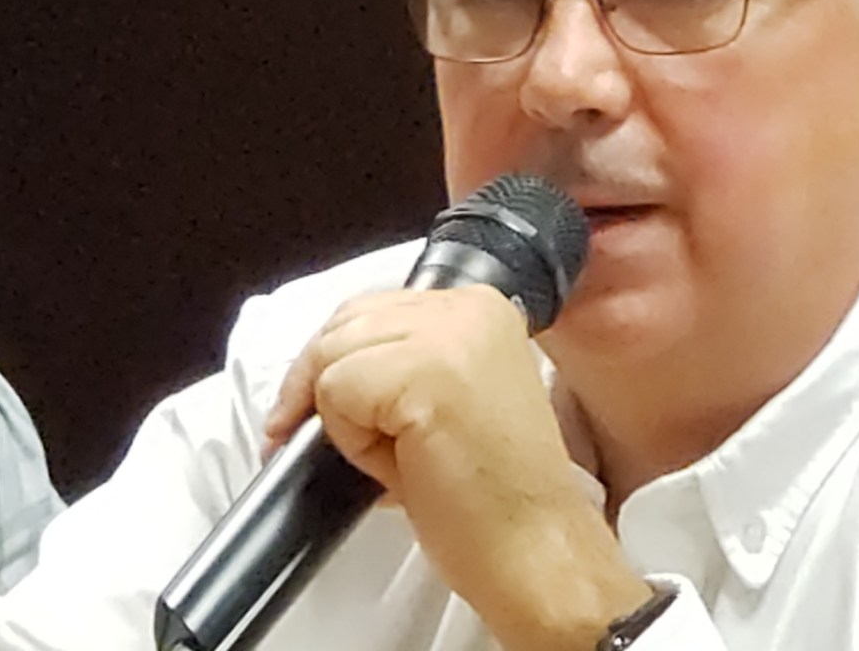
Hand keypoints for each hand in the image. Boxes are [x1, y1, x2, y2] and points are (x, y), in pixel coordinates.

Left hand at [263, 285, 649, 650]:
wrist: (536, 551)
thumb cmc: (498, 499)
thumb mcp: (449, 401)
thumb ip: (399, 365)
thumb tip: (322, 371)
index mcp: (481, 308)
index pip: (370, 308)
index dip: (340, 363)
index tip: (331, 410)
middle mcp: (468, 308)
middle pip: (342, 324)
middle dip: (327, 386)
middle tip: (353, 446)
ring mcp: (449, 336)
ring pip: (332, 355)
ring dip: (344, 417)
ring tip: (399, 460)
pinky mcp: (425, 375)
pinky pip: (335, 391)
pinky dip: (351, 442)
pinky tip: (403, 468)